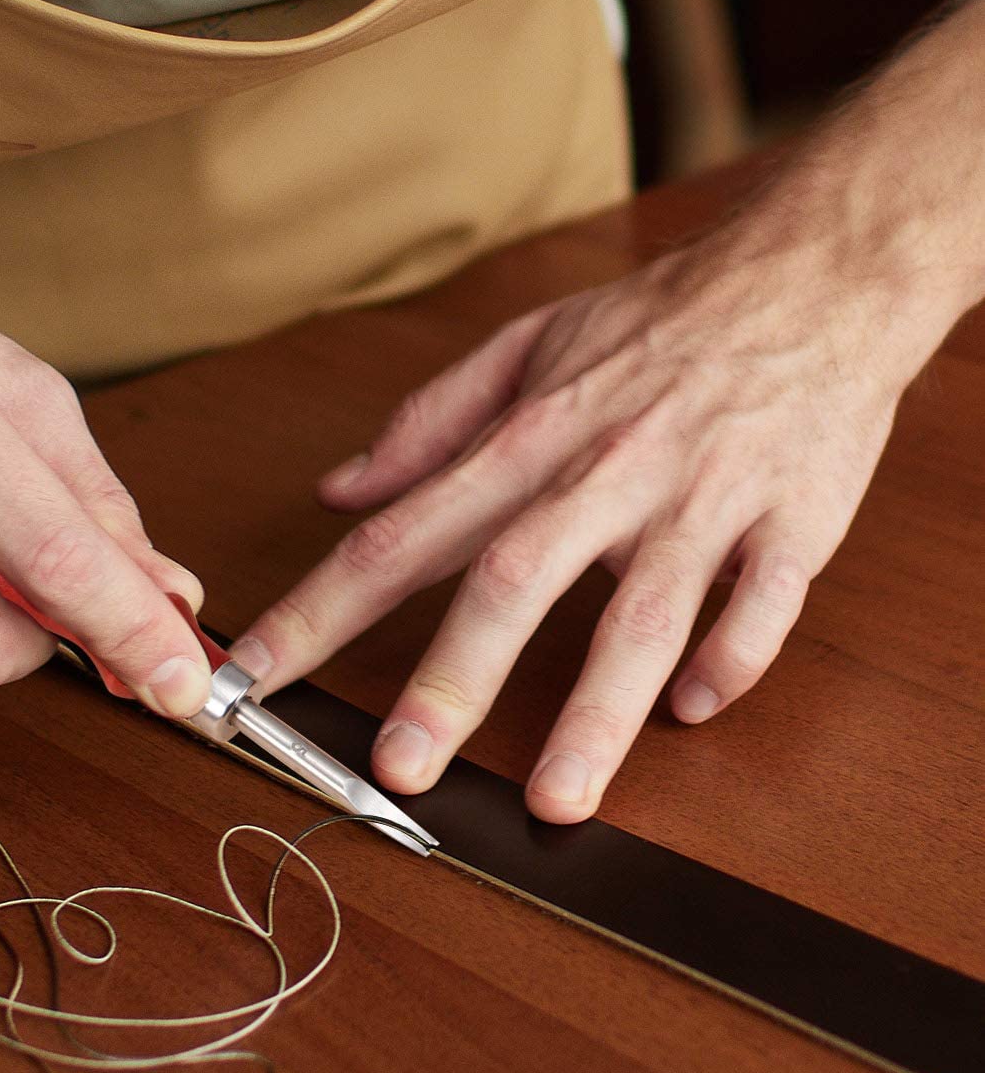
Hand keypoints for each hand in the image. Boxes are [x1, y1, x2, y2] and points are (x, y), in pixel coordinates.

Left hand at [235, 219, 934, 821]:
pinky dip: (728, 661)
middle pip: (513, 581)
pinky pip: (761, 608)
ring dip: (595, 712)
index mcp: (528, 435)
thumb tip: (340, 488)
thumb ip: (427, 422)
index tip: (260, 674)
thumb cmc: (658, 319)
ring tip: (555, 798)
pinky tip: (690, 711)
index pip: (402, 533)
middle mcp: (604, 471)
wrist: (812, 275)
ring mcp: (700, 500)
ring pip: (640, 616)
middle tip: (401, 767)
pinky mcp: (792, 522)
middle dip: (452, 679)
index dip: (323, 609)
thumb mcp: (527, 344)